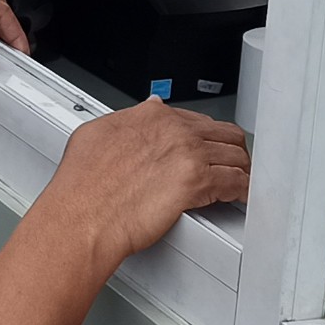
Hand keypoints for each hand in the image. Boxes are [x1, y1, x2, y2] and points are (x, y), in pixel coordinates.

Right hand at [38, 97, 249, 264]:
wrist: (82, 215)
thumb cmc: (83, 185)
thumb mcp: (97, 133)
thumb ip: (128, 119)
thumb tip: (146, 110)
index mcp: (151, 116)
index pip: (196, 119)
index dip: (205, 137)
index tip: (206, 149)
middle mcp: (174, 130)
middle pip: (224, 133)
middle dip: (230, 150)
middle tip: (230, 165)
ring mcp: (188, 154)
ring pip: (236, 156)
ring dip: (240, 171)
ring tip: (238, 184)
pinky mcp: (198, 183)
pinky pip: (237, 182)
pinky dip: (242, 191)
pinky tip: (238, 198)